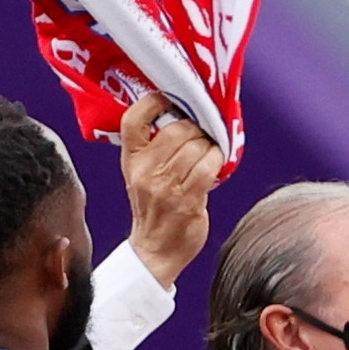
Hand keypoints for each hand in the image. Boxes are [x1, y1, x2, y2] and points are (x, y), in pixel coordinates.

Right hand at [119, 92, 226, 281]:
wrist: (154, 250)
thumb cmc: (153, 210)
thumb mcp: (141, 175)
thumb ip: (154, 149)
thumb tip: (183, 119)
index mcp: (131, 160)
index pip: (132, 121)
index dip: (152, 103)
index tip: (169, 98)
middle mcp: (145, 171)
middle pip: (175, 130)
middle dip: (195, 127)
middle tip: (202, 131)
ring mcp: (166, 186)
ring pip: (195, 147)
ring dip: (209, 144)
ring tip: (210, 149)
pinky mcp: (187, 200)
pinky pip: (207, 167)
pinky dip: (217, 159)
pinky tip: (217, 161)